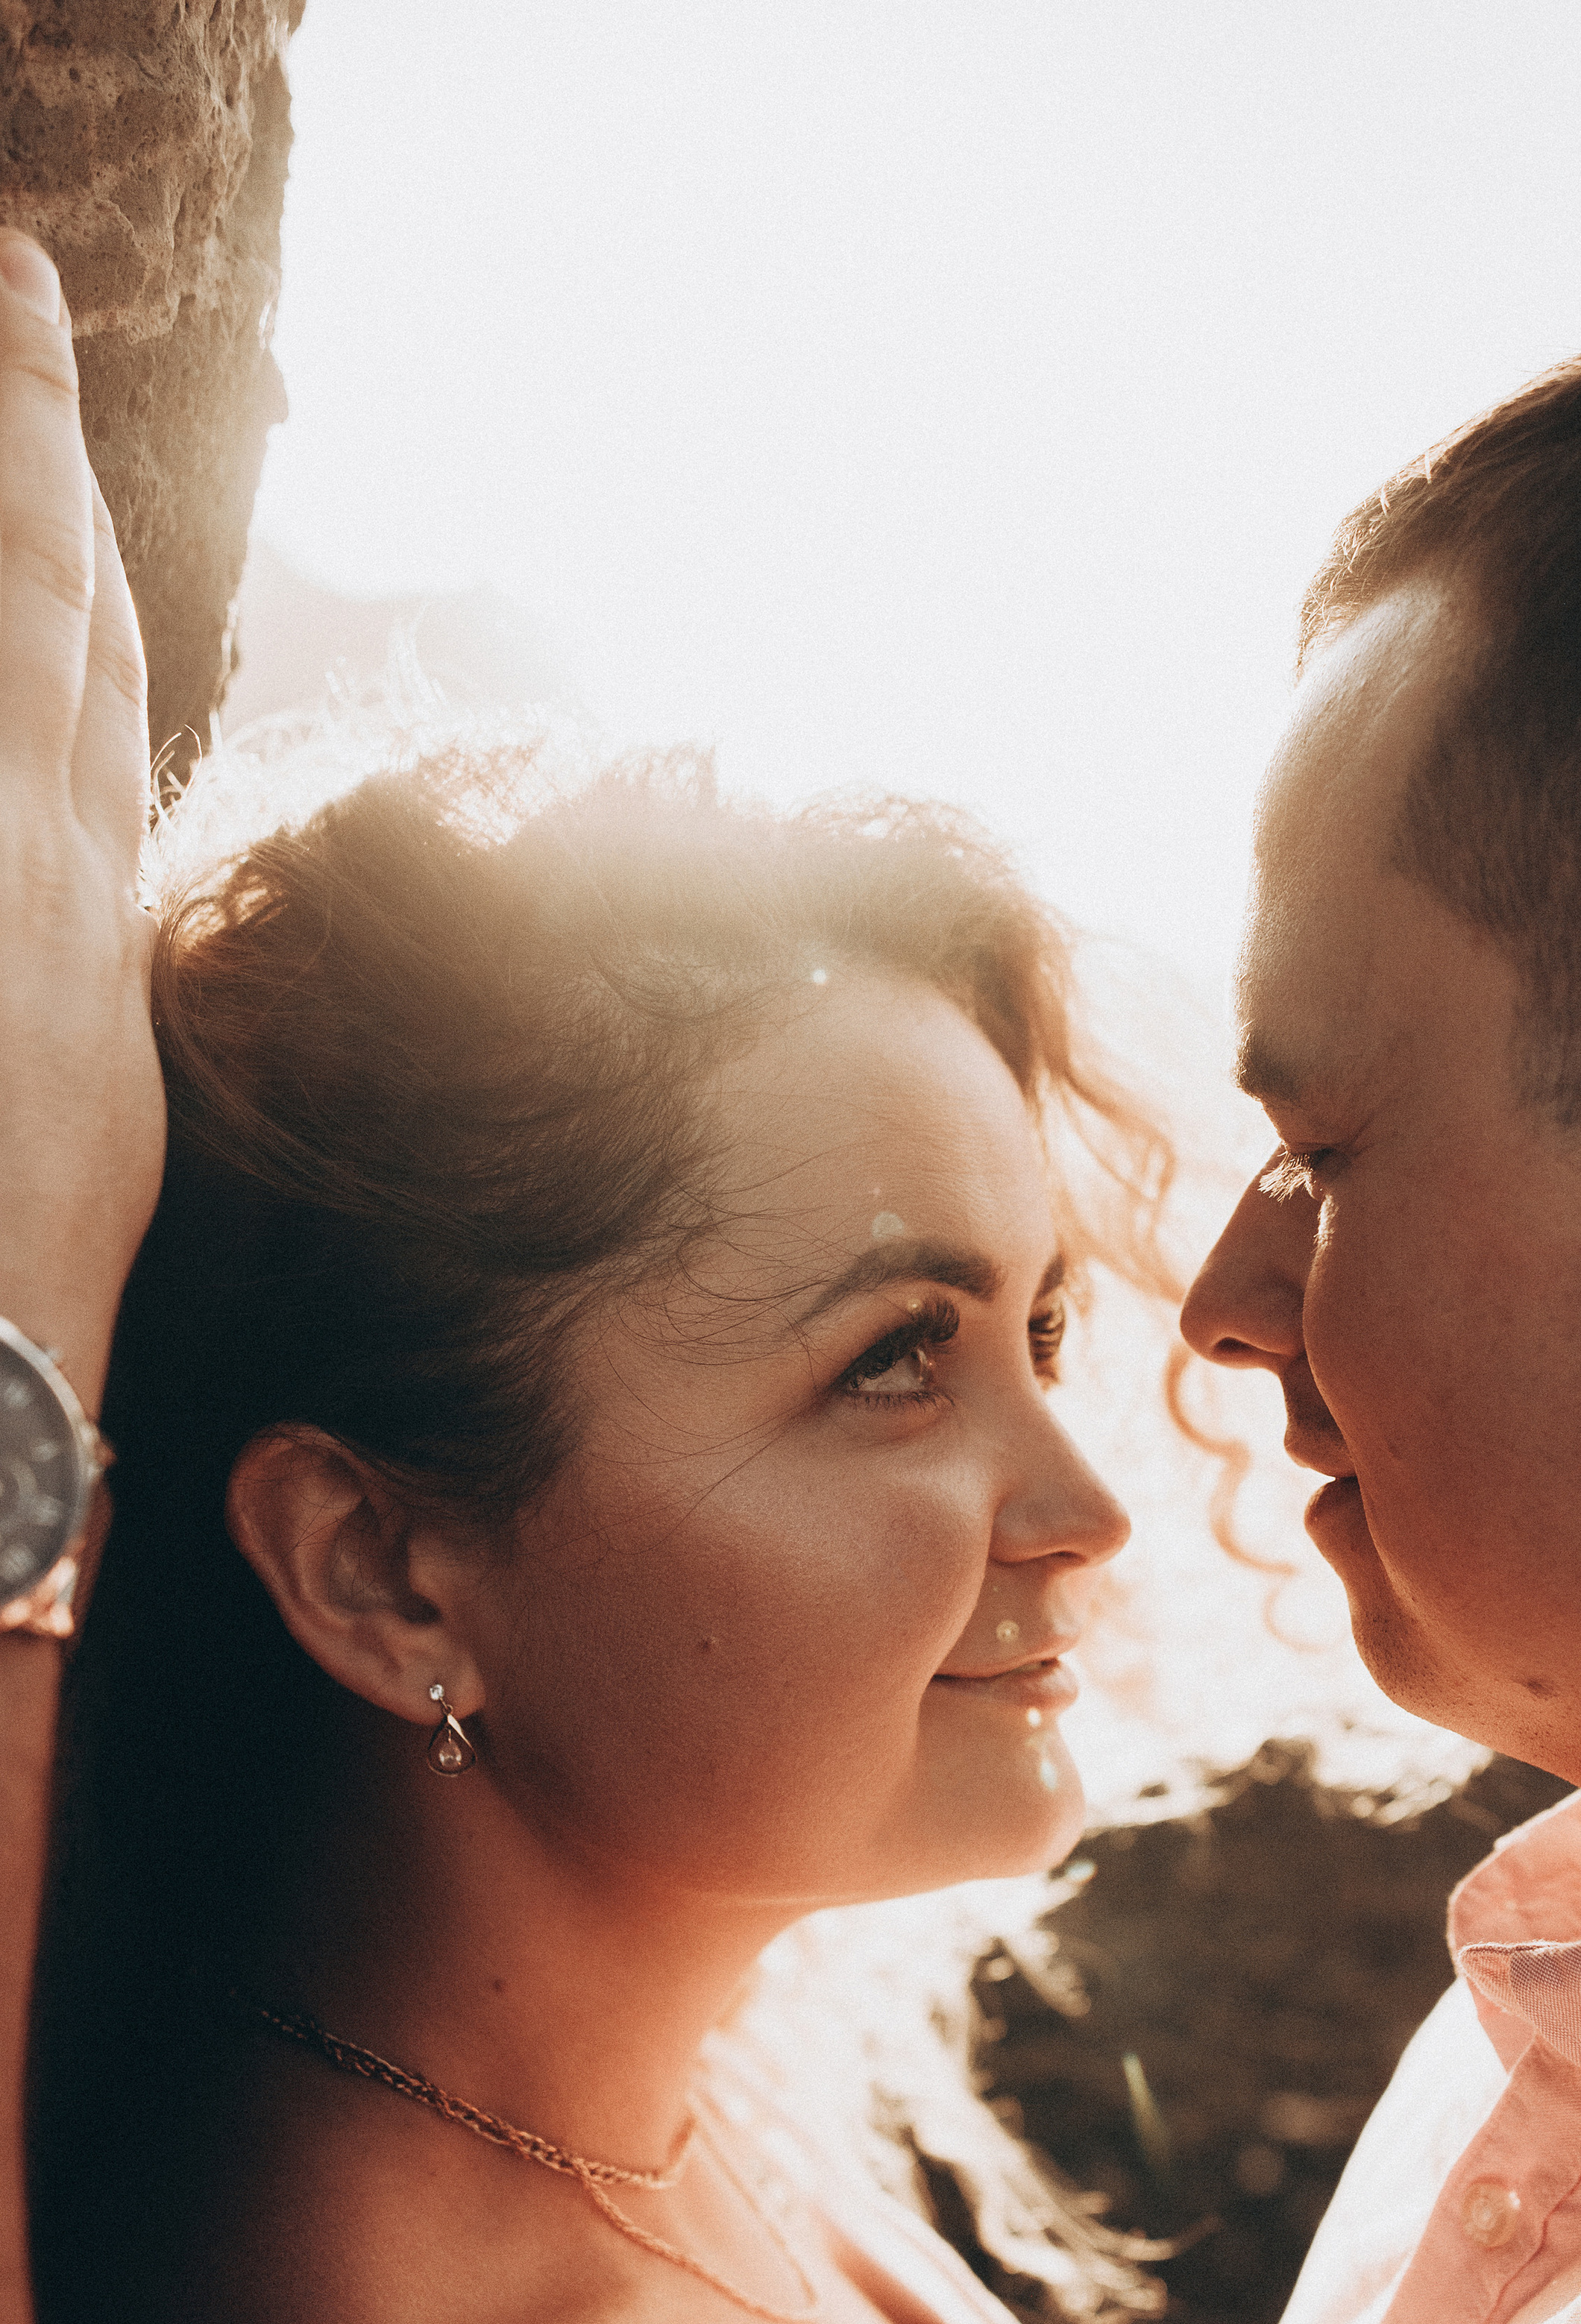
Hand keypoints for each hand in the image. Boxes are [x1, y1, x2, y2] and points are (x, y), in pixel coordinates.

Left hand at [0, 230, 160, 1414]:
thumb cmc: (5, 1306)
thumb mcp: (56, 1129)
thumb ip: (45, 1003)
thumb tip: (35, 937)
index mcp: (81, 947)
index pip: (92, 715)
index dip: (81, 566)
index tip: (61, 454)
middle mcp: (59, 884)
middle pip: (62, 622)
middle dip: (39, 449)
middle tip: (16, 282)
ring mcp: (16, 876)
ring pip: (22, 615)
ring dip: (8, 457)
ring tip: (0, 303)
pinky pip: (1, 683)